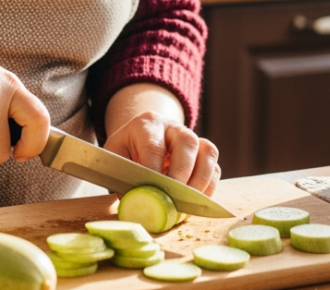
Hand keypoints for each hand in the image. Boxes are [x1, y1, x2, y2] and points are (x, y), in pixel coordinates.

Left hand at [103, 111, 220, 195]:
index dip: (154, 170)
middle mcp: (173, 127)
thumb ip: (122, 178)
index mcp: (147, 124)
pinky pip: (215, 167)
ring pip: (207, 151)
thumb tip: (138, 205)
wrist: (139, 140)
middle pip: (187, 141)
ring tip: (187, 201)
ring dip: (200, 179)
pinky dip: (209, 186)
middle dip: (182, 172)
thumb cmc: (126, 152)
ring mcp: (192, 138)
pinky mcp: (204, 154)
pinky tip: (195, 201)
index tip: (152, 191)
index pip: (154, 146)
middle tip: (174, 195)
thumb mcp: (115, 158)